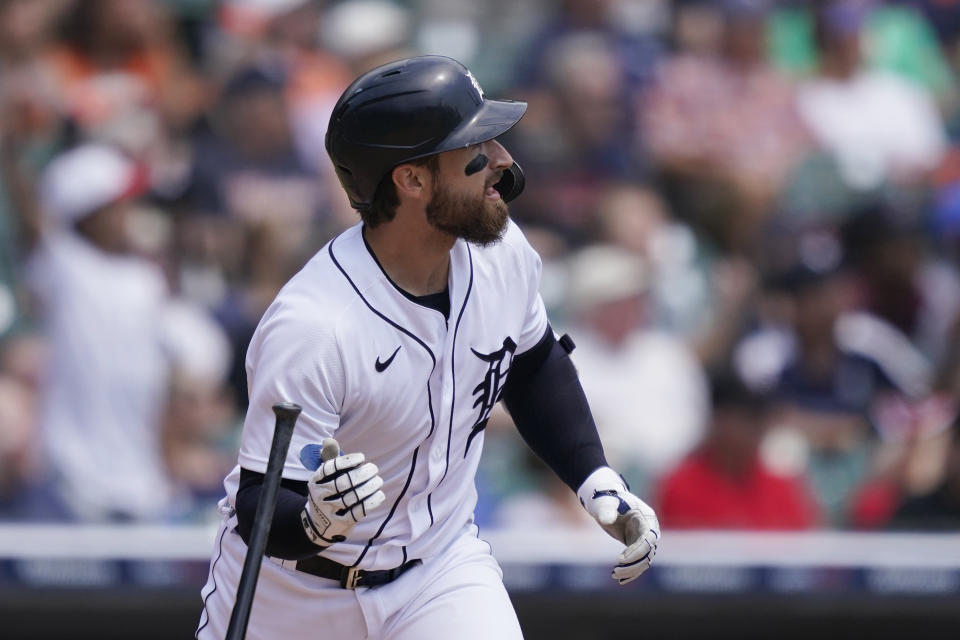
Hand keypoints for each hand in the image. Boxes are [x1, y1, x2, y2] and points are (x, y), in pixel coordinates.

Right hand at [301, 439, 385, 546]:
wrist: (319, 525)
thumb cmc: (328, 493)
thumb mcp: (324, 477)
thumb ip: (329, 458)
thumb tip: (328, 441)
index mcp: (315, 481)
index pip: (329, 468)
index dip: (347, 461)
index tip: (362, 457)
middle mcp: (320, 496)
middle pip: (343, 483)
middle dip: (362, 474)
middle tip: (374, 469)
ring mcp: (330, 511)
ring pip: (352, 497)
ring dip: (370, 487)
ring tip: (378, 480)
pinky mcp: (341, 523)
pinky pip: (358, 512)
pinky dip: (371, 502)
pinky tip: (379, 494)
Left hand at [577, 466, 659, 583]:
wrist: (604, 501)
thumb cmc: (606, 499)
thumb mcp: (605, 503)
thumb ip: (606, 510)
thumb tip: (606, 520)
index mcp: (647, 517)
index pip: (647, 539)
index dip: (636, 551)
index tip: (620, 560)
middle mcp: (650, 529)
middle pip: (648, 552)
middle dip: (633, 564)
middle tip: (615, 571)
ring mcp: (644, 538)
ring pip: (644, 560)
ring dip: (631, 570)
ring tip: (615, 575)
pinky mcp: (636, 545)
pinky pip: (638, 561)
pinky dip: (631, 571)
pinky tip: (620, 579)